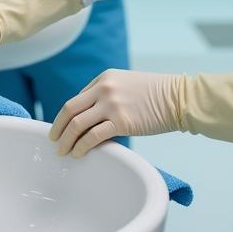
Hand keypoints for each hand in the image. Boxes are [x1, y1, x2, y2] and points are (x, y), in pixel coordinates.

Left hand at [49, 70, 183, 157]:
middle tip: (53, 140)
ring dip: (66, 140)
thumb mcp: (127, 84)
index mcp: (105, 78)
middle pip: (70, 109)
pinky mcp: (121, 122)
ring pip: (77, 124)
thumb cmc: (157, 94)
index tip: (63, 128)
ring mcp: (111, 104)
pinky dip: (81, 147)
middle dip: (58, 127)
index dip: (67, 116)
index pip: (77, 98)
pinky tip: (79, 154)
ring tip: (63, 151)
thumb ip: (109, 95)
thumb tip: (92, 116)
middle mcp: (104, 88)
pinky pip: (92, 137)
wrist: (179, 98)